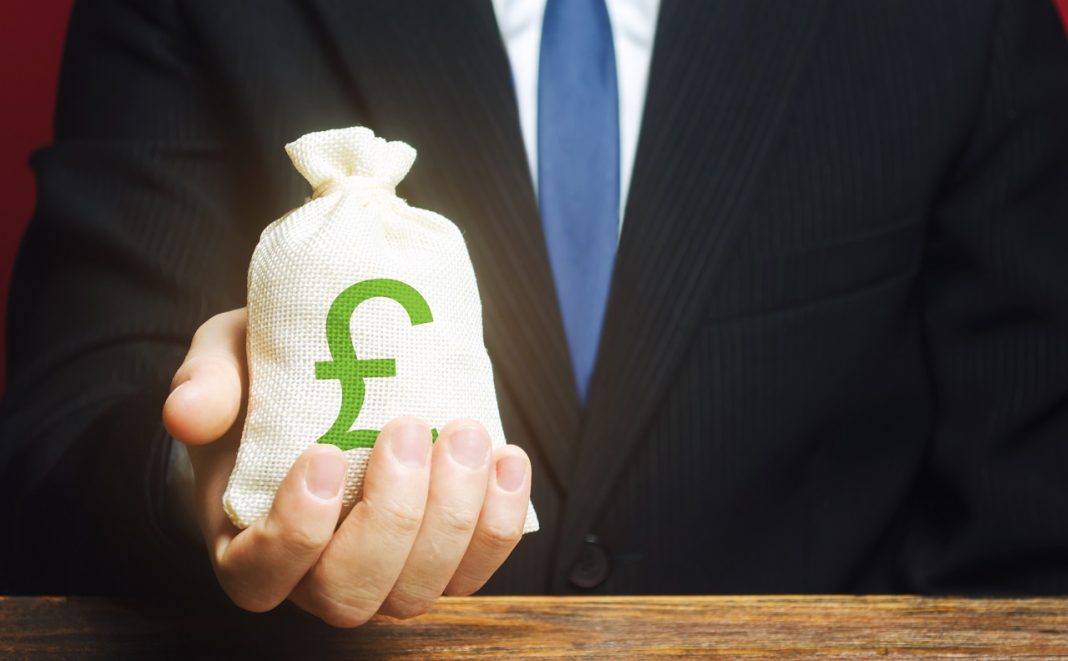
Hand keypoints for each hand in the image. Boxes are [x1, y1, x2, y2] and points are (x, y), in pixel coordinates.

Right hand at [162, 308, 532, 625]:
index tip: (324, 454)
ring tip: (465, 433)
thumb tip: (188, 412)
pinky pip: (477, 567)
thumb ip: (206, 382)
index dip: (295, 531)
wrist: (325, 384)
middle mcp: (316, 578)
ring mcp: (385, 575)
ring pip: (420, 590)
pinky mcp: (441, 559)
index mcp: (248, 545)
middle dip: (390, 519)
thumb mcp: (226, 365)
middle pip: (351, 593)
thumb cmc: (265, 383)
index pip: (260, 575)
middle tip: (406, 430)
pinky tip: (508, 459)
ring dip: (454, 516)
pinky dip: (500, 520)